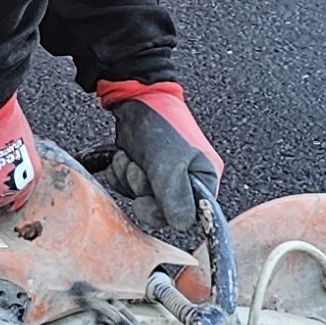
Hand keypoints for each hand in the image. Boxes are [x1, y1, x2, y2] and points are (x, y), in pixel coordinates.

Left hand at [95, 79, 221, 234]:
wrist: (136, 98)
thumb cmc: (161, 125)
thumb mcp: (171, 166)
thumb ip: (177, 199)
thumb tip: (182, 226)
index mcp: (205, 179)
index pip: (190, 216)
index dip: (166, 212)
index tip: (152, 198)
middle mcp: (187, 181)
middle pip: (161, 211)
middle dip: (143, 190)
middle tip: (142, 169)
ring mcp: (164, 176)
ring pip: (141, 199)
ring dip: (129, 179)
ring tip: (133, 158)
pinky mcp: (144, 171)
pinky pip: (127, 188)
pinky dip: (120, 175)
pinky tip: (125, 157)